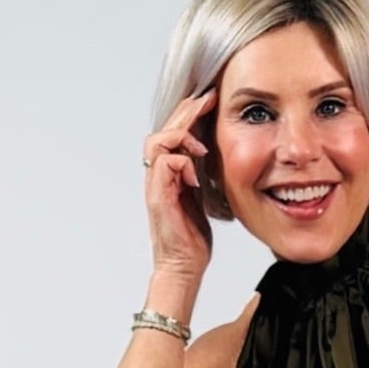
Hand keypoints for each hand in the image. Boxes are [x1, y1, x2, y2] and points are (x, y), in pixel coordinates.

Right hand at [142, 88, 217, 281]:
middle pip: (164, 129)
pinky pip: (165, 164)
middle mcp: (157, 175)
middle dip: (186, 111)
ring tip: (201, 143)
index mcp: (168, 173)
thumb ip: (201, 174)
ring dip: (182, 135)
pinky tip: (197, 174)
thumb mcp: (202, 198)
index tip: (211, 101)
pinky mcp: (158, 198)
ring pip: (158, 141)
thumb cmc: (192, 239)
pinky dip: (182, 162)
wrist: (183, 267)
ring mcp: (155, 186)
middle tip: (208, 100)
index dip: (190, 113)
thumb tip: (213, 155)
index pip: (174, 132)